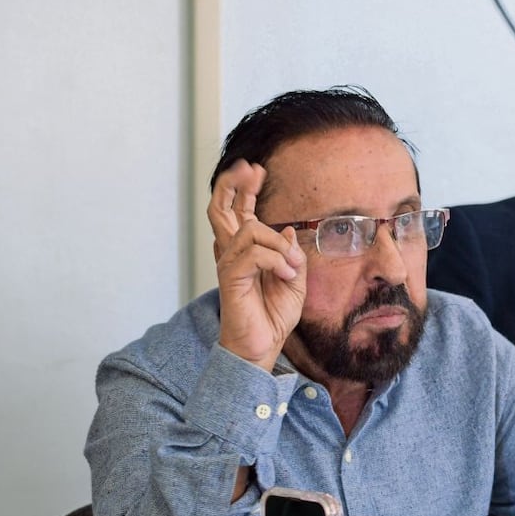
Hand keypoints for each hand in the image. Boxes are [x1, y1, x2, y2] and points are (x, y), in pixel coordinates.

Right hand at [208, 160, 306, 370]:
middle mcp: (233, 254)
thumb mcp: (295, 280)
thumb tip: (286, 229)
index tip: (257, 170)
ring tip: (291, 266)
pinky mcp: (230, 278)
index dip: (243, 187)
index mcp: (248, 251)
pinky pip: (254, 255)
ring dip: (278, 245)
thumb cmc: (273, 316)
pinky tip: (285, 275)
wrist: (263, 346)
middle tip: (249, 170)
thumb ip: (291, 253)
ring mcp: (229, 264)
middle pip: (219, 208)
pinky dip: (276, 261)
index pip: (239, 211)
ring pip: (249, 230)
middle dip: (232, 184)